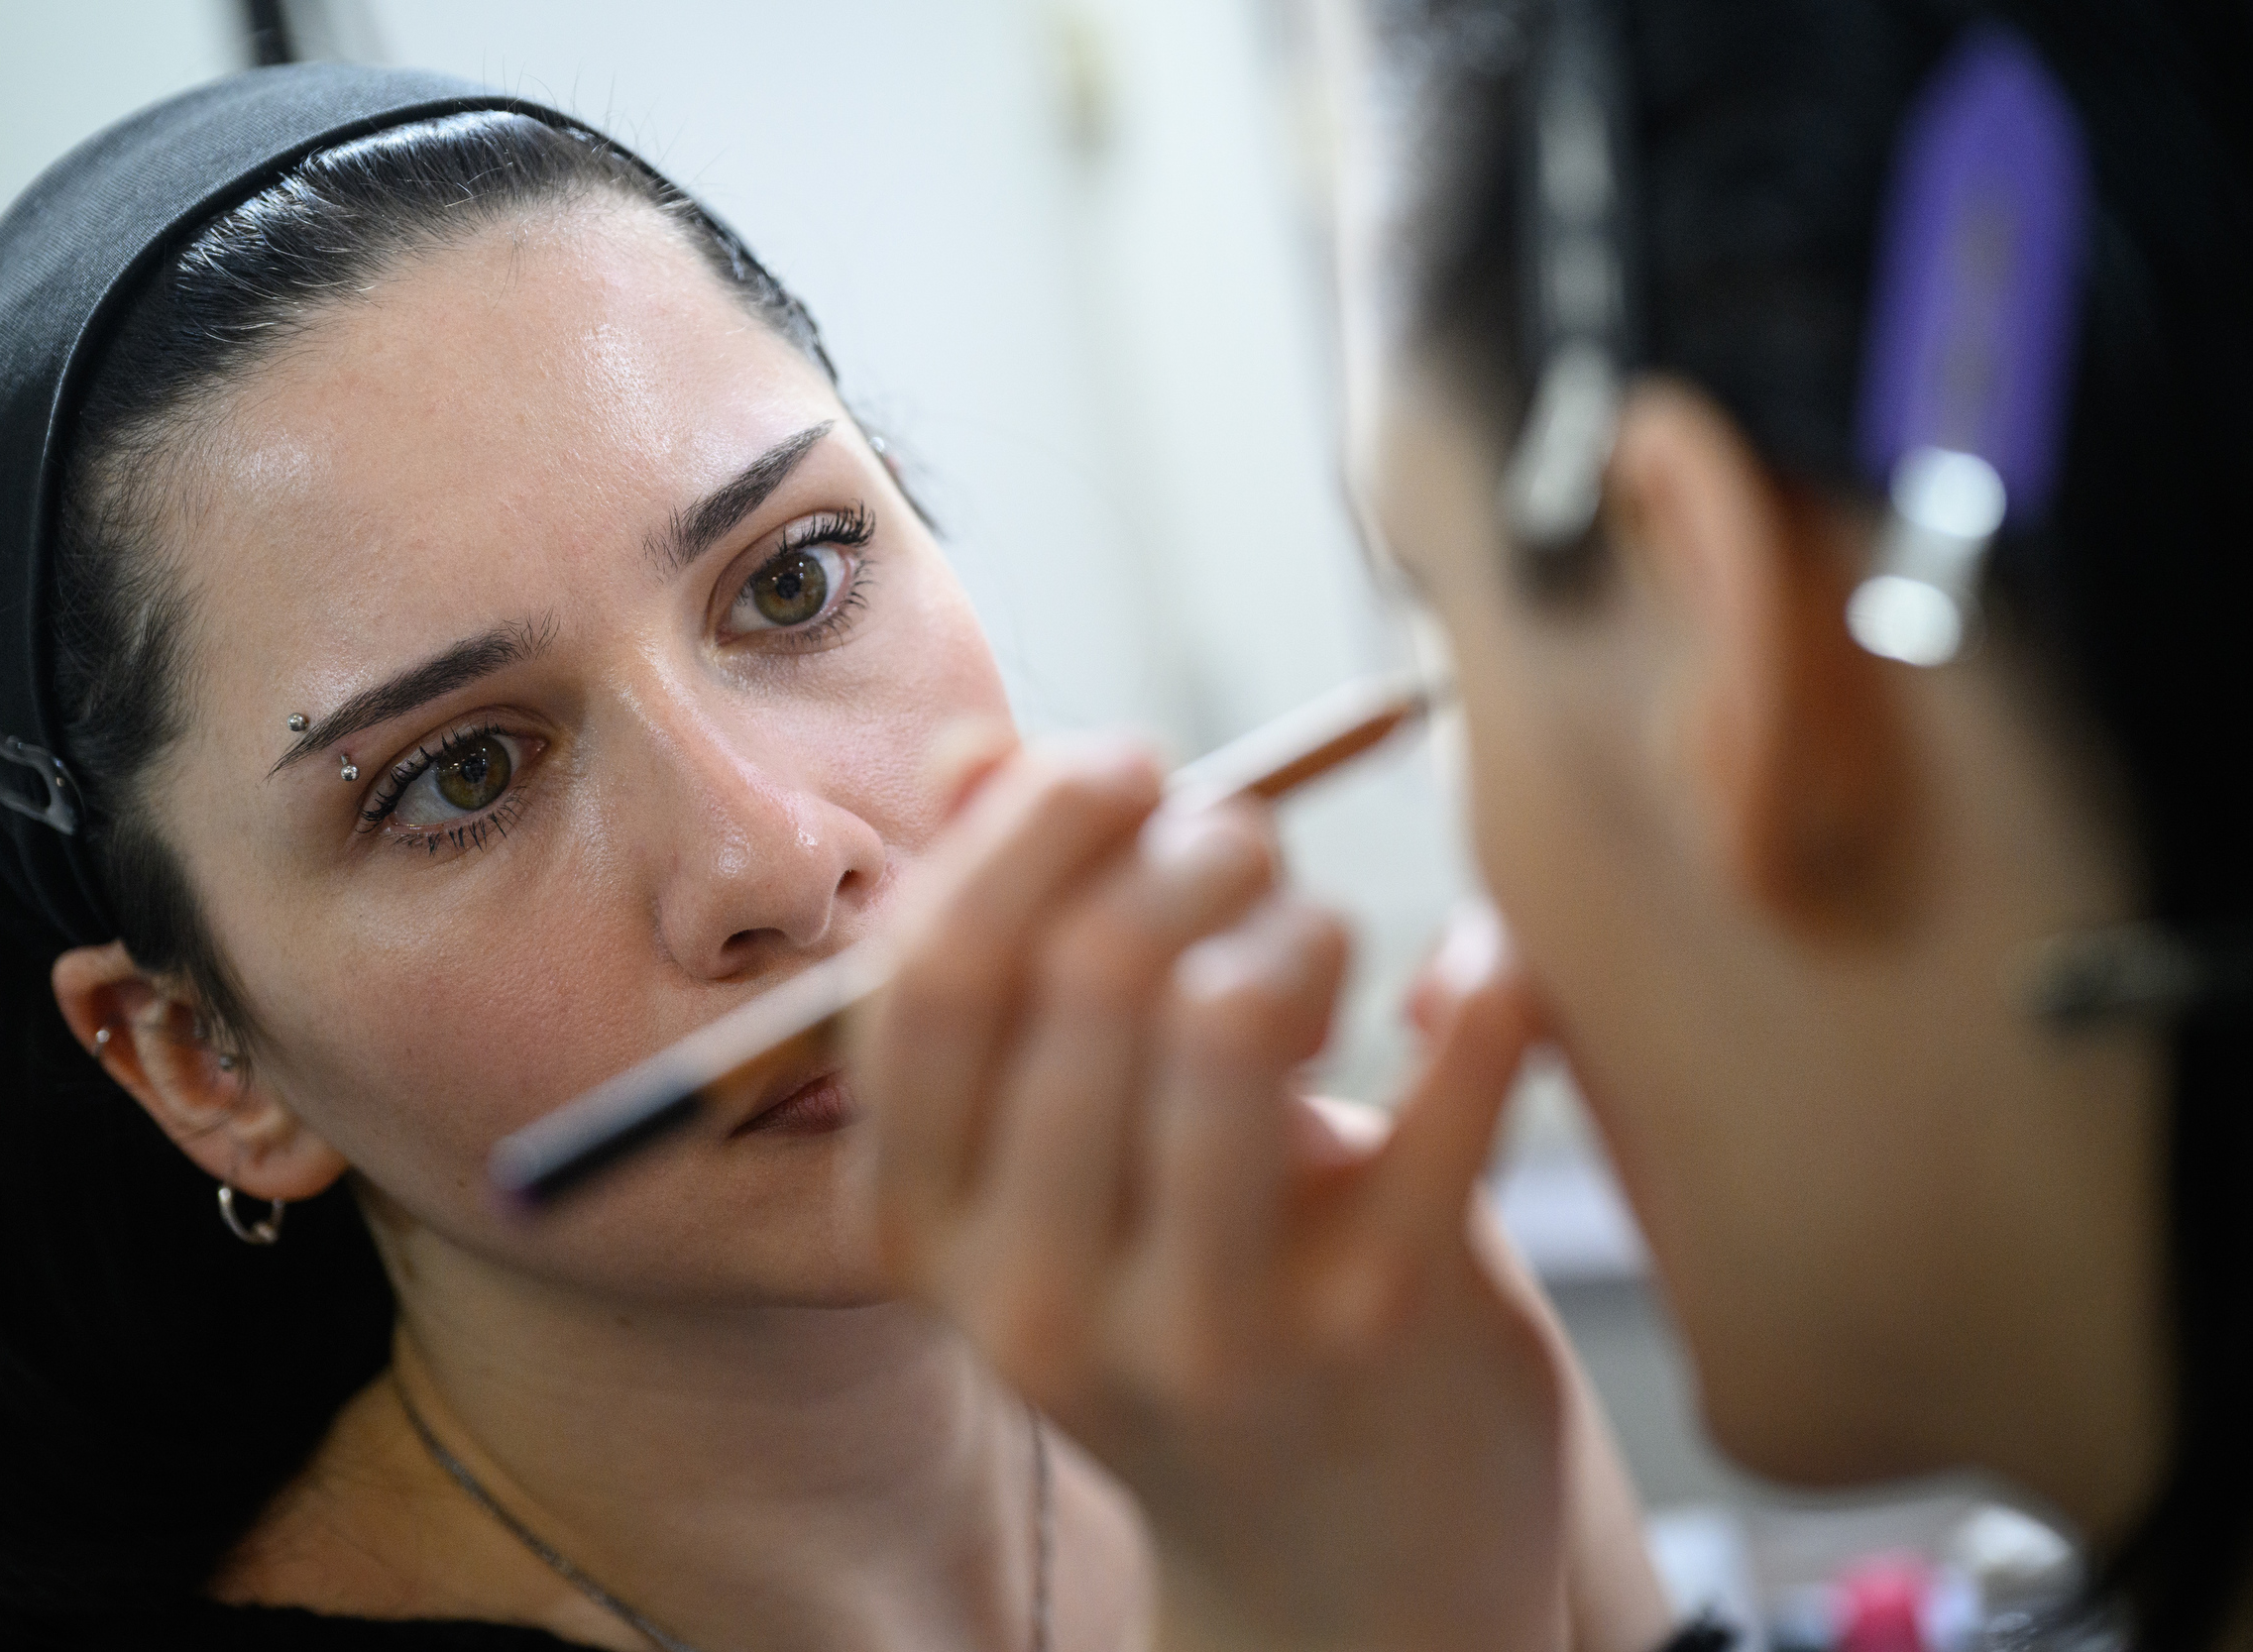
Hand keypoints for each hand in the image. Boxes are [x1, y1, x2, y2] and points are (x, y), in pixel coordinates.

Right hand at [850, 739, 1613, 1651]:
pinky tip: (1470, 974)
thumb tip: (972, 758)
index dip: (1027, 828)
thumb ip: (1006, 962)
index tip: (1124, 764)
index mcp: (924, 1235)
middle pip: (1084, 970)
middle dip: (1190, 845)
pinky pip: (1448, 1083)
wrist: (1343, 1571)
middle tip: (1249, 845)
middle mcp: (1031, 1298)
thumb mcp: (1061, 1165)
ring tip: (1326, 944)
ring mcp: (1206, 1328)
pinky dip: (1480, 982)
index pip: (928, 980)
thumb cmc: (1192, 1306)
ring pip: (1231, 1012)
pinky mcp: (1382, 1332)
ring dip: (1301, 918)